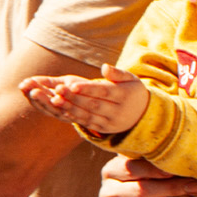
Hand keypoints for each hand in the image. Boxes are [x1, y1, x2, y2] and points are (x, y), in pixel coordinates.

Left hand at [20, 64, 146, 136]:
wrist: (142, 114)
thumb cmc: (132, 90)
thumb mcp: (131, 79)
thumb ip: (117, 73)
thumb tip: (104, 67)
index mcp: (124, 96)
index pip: (103, 92)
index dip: (87, 89)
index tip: (71, 84)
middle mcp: (117, 111)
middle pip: (93, 105)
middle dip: (74, 98)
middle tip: (57, 90)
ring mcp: (110, 122)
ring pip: (88, 116)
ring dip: (70, 108)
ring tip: (54, 100)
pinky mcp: (103, 129)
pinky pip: (86, 123)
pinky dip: (73, 117)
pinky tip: (61, 109)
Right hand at [98, 152, 196, 196]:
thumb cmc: (146, 177)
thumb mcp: (145, 164)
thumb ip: (156, 158)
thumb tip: (183, 152)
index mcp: (111, 171)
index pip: (132, 168)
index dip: (156, 169)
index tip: (179, 169)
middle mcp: (107, 192)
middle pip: (139, 190)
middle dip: (170, 188)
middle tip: (194, 187)